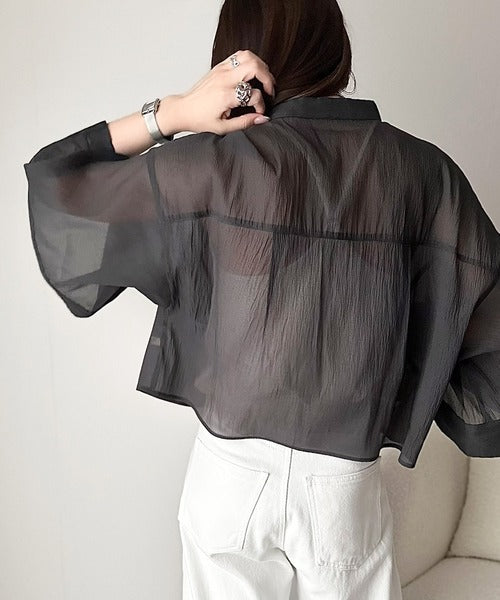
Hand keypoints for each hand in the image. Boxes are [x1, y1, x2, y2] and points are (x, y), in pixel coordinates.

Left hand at [159, 50, 275, 135]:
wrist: (183, 109)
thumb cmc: (200, 120)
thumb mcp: (223, 128)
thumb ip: (245, 123)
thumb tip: (263, 119)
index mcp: (225, 95)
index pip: (254, 94)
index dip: (261, 105)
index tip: (259, 112)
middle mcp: (224, 79)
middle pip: (254, 66)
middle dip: (267, 78)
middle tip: (269, 90)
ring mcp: (221, 70)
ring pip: (248, 56)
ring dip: (260, 66)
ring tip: (263, 80)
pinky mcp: (219, 66)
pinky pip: (239, 55)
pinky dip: (250, 61)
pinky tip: (252, 74)